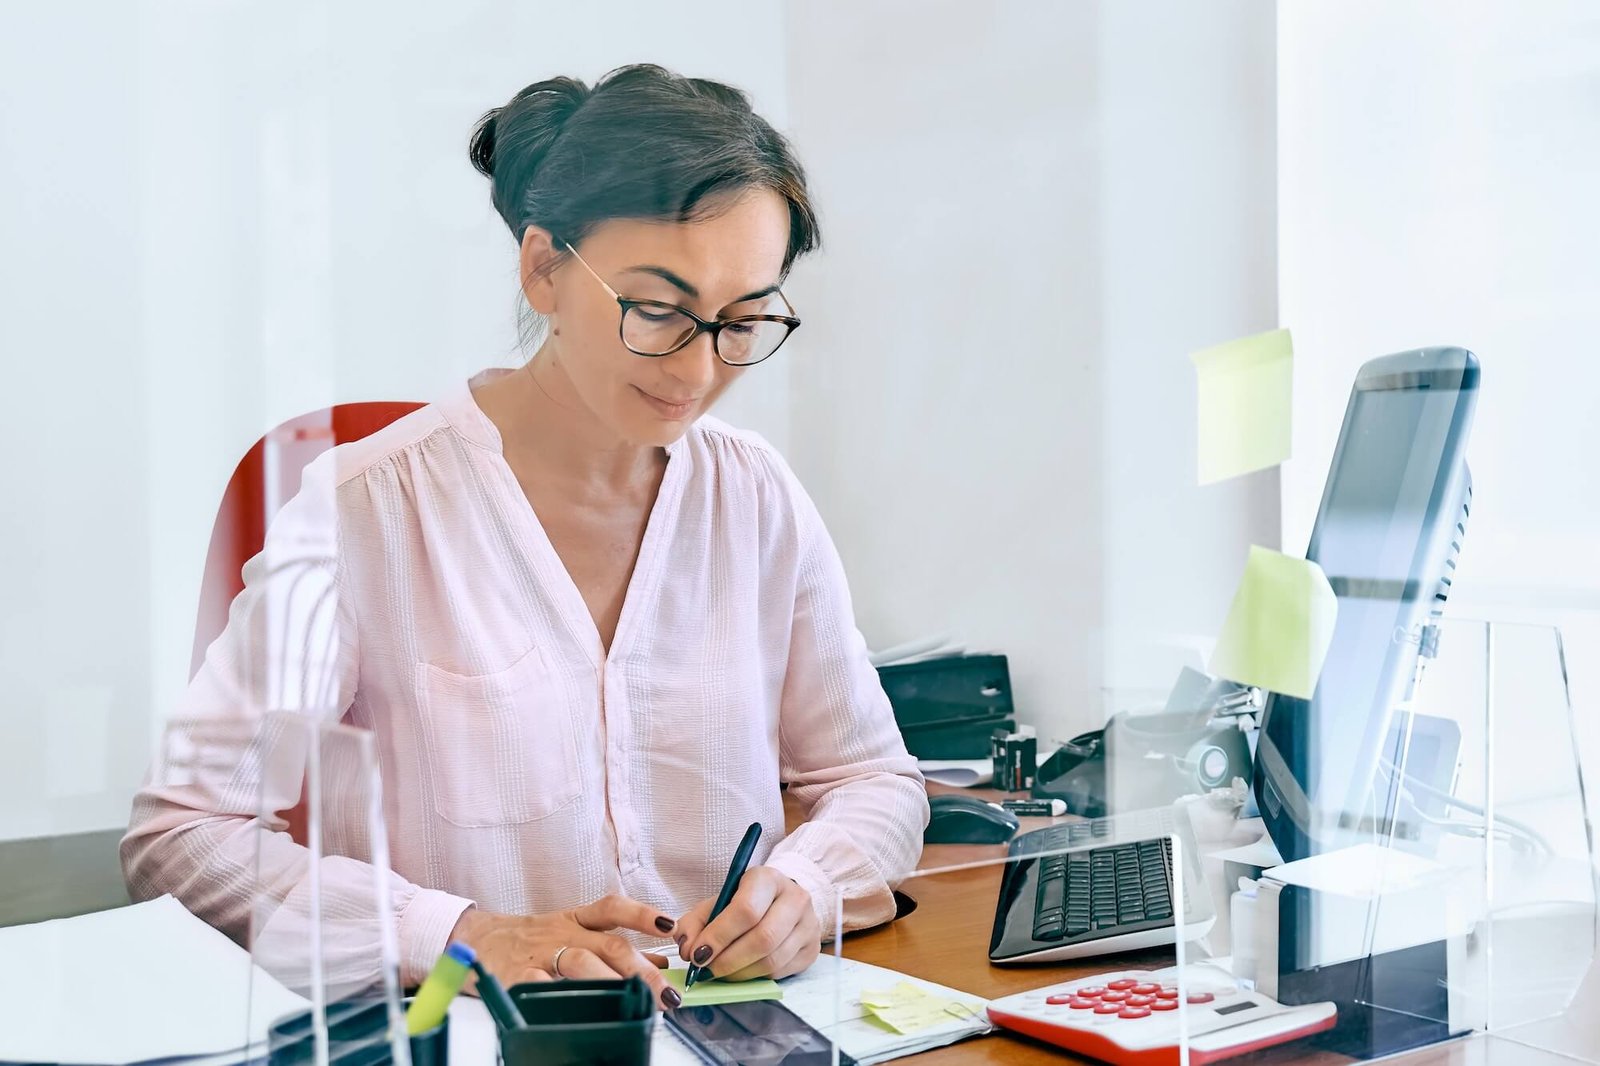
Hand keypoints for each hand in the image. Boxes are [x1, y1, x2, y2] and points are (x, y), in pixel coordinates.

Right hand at [448, 895, 681, 1008]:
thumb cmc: (530, 939)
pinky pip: (543, 987)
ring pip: (581, 963)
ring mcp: (541, 954)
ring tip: (635, 1002)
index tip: (671, 927)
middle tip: (666, 993)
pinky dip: (563, 997)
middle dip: (642, 970)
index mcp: (576, 920)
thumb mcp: (572, 932)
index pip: (613, 908)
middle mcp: (563, 933)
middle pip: (609, 945)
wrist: (472, 939)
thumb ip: (615, 945)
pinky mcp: (518, 977)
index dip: (643, 915)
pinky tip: (582, 1011)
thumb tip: (661, 960)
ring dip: (612, 983)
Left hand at [674, 867, 820, 981]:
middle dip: (728, 960)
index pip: (746, 910)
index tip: (697, 954)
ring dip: (740, 973)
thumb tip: (687, 949)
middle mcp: (795, 898)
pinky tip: (740, 972)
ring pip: (772, 960)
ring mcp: (808, 925)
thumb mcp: (718, 902)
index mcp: (768, 879)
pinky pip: (781, 972)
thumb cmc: (745, 901)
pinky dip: (755, 977)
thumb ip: (695, 922)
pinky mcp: (812, 949)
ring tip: (720, 973)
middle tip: (706, 970)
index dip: (719, 936)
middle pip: (763, 938)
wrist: (782, 901)